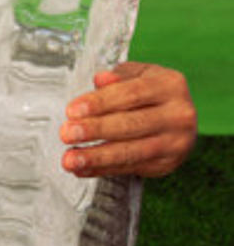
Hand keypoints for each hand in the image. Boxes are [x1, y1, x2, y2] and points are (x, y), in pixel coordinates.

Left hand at [60, 62, 196, 177]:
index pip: (131, 94)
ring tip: (70, 159)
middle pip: (131, 124)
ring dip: (96, 157)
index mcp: (170, 85)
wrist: (177, 117)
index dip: (99, 102)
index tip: (72, 111)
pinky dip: (102, 169)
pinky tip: (82, 168)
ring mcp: (176, 142)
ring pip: (131, 152)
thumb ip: (116, 77)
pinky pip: (130, 167)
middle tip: (66, 134)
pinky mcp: (167, 164)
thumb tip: (100, 79)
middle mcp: (179, 114)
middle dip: (95, 130)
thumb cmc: (148, 92)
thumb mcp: (135, 76)